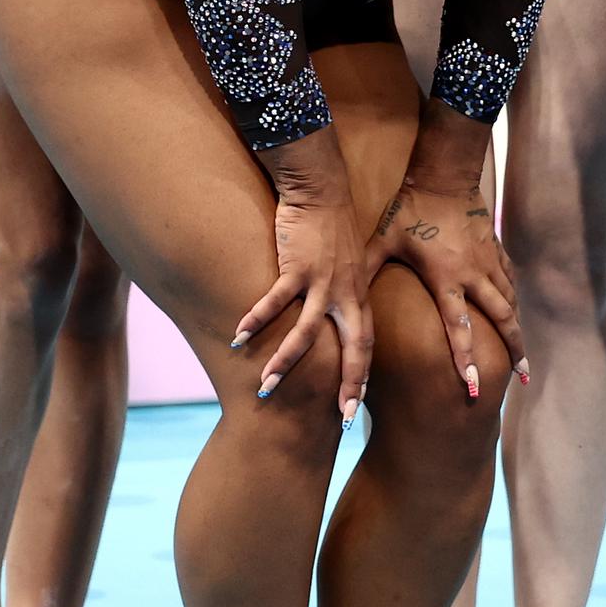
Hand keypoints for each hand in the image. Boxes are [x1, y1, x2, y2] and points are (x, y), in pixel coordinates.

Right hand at [231, 163, 372, 425]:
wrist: (320, 188)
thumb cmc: (330, 225)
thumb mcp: (351, 260)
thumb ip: (347, 287)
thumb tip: (339, 310)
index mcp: (358, 294)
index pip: (366, 344)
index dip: (361, 375)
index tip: (353, 406)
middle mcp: (346, 293)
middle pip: (354, 347)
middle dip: (349, 384)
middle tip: (342, 419)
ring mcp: (323, 281)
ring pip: (307, 333)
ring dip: (285, 362)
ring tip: (266, 387)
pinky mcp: (298, 267)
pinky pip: (276, 301)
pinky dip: (257, 318)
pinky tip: (239, 336)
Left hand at [366, 172, 525, 400]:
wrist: (443, 174)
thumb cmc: (409, 209)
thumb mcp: (382, 241)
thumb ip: (366, 271)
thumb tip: (341, 298)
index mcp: (446, 277)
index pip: (459, 326)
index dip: (465, 357)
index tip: (473, 385)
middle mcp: (473, 274)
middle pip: (501, 319)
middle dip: (513, 349)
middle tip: (522, 378)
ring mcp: (489, 261)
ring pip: (510, 301)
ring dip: (518, 329)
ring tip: (524, 356)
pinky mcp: (495, 248)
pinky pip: (510, 279)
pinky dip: (514, 298)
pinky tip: (516, 311)